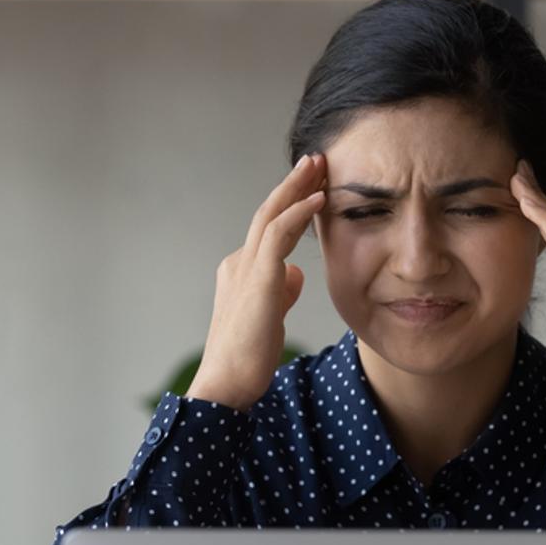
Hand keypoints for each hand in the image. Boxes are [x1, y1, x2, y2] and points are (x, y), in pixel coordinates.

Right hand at [186, 153, 327, 411]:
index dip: (291, 204)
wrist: (226, 384)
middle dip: (293, 184)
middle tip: (316, 160)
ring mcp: (246, 268)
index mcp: (240, 270)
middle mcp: (239, 262)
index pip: (269, 229)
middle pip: (269, 212)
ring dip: (297, 188)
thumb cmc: (246, 358)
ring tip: (319, 167)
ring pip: (272, 215)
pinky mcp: (258, 279)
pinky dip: (299, 213)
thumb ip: (281, 291)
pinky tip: (318, 200)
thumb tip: (297, 273)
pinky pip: (280, 236)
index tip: (314, 186)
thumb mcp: (271, 317)